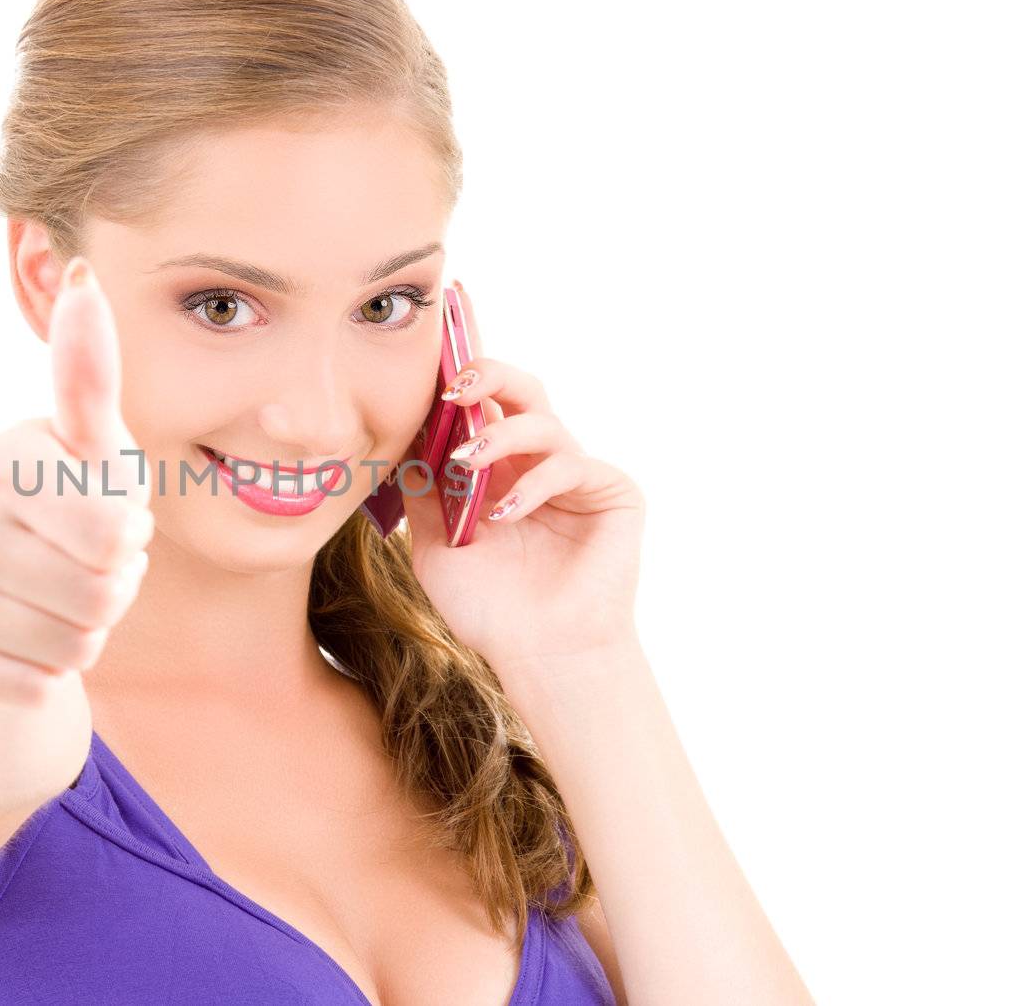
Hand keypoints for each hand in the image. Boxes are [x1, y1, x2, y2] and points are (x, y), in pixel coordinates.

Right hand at [0, 256, 154, 706]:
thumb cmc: (58, 512)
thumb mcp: (88, 449)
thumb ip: (90, 375)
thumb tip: (85, 272)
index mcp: (4, 456)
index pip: (117, 527)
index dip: (128, 534)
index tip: (96, 515)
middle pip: (106, 590)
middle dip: (113, 586)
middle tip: (80, 565)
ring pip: (78, 641)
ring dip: (85, 629)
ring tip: (52, 598)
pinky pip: (40, 684)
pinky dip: (46, 673)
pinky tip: (19, 641)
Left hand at [399, 283, 645, 681]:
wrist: (538, 656)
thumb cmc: (490, 607)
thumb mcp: (436, 544)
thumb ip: (422, 491)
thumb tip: (399, 439)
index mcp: (497, 467)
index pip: (479, 405)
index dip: (459, 374)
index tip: (430, 354)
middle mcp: (535, 462)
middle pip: (518, 390)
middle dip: (485, 374)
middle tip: (452, 387)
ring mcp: (575, 474)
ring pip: (542, 421)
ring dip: (499, 434)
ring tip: (466, 464)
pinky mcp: (612, 492)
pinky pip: (571, 465)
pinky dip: (534, 483)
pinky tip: (505, 514)